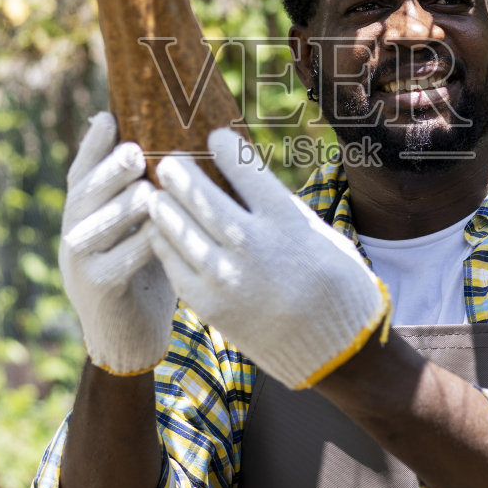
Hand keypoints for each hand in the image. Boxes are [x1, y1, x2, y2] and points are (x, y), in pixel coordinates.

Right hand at [59, 113, 175, 374]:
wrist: (128, 335)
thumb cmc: (141, 270)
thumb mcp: (137, 226)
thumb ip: (140, 189)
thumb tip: (159, 140)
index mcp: (81, 211)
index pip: (81, 170)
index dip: (92, 145)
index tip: (109, 118)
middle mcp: (73, 231)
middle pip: (87, 191)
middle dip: (111, 171)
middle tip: (136, 152)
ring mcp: (80, 260)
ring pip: (103, 223)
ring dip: (128, 206)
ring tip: (149, 191)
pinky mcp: (99, 287)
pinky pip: (123, 259)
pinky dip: (145, 244)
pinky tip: (164, 233)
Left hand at [148, 127, 388, 388]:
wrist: (333, 350)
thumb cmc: (332, 283)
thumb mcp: (319, 234)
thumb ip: (280, 208)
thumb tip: (244, 178)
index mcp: (287, 221)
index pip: (244, 168)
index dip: (223, 147)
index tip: (213, 138)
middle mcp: (255, 246)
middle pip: (202, 197)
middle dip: (179, 174)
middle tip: (167, 160)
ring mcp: (229, 278)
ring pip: (180, 231)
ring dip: (163, 207)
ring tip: (155, 193)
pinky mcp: (212, 307)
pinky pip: (176, 268)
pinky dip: (164, 245)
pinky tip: (159, 232)